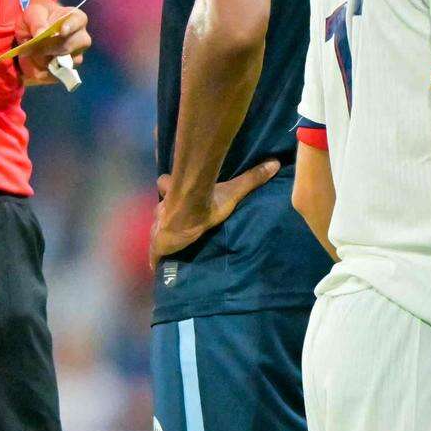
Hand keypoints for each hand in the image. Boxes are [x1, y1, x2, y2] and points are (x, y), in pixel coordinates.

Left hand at [10, 0, 90, 85]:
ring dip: (46, 60)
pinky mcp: (66, 70)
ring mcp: (76, 56)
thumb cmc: (37, 17)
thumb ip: (37, 22)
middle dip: (50, 48)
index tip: (62, 31)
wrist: (32, 31)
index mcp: (76, 19)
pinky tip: (35, 64)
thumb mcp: (33, 13)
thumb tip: (41, 33)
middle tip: (35, 46)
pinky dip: (42, 71)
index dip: (71, 27)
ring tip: (34, 53)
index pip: (78, 22)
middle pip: (69, 46)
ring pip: (64, 63)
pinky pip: (55, 75)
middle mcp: (81, 39)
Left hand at [151, 160, 279, 263]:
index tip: (167, 187)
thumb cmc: (207, 202)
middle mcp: (163, 208)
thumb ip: (252, 177)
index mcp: (174, 193)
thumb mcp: (233, 190)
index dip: (166, 185)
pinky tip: (157, 267)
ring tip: (166, 245)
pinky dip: (156, 260)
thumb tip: (275, 163)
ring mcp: (159, 226)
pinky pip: (155, 254)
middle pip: (159, 210)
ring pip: (155, 230)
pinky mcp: (158, 243)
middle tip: (170, 223)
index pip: (164, 183)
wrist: (188, 215)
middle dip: (163, 215)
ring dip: (160, 235)